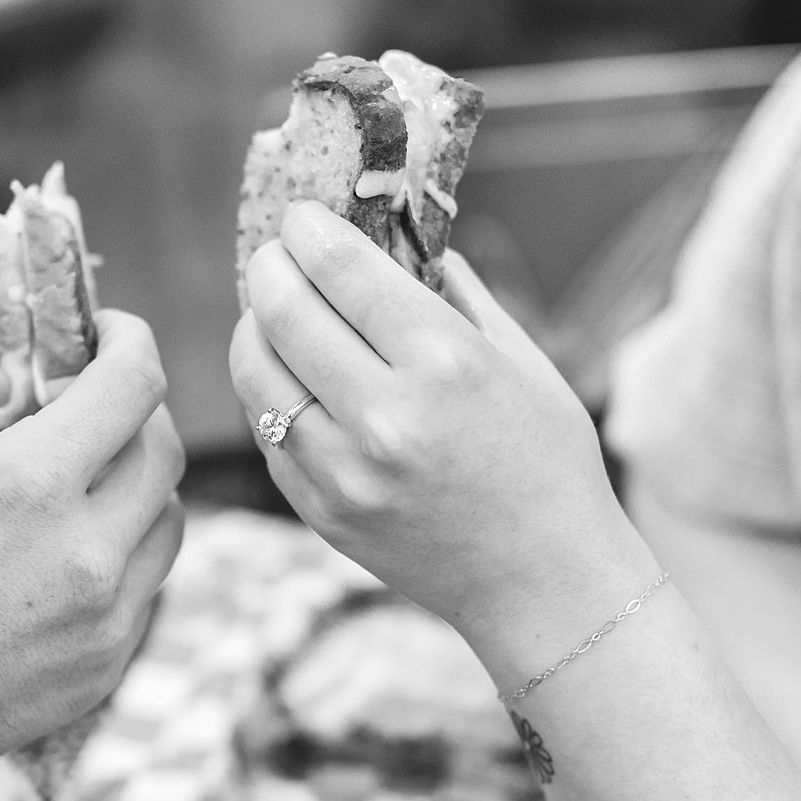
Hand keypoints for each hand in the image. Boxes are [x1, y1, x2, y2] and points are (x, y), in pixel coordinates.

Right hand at [0, 309, 185, 791]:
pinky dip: (119, 554)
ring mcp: (103, 622)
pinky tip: (62, 553)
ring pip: (167, 524)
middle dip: (135, 411)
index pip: (134, 385)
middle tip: (91, 405)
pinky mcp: (101, 671)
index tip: (113, 332)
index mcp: (31, 486)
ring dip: (136, 486)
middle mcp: (86, 554)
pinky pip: (142, 589)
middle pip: (164, 453)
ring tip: (78, 483)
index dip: (132, 340)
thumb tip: (16, 383)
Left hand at [228, 202, 654, 644]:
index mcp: (445, 365)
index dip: (310, 231)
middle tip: (273, 255)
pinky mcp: (320, 513)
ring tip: (270, 312)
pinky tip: (286, 376)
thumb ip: (453, 289)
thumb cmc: (546, 461)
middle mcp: (386, 418)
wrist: (544, 583)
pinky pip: (267, 432)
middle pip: (284, 314)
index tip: (301, 216)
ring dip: (254, 328)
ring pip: (256, 374)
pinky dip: (267, 392)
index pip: (344, 272)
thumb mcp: (522, 360)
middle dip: (270, 269)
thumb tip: (394, 229)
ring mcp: (344, 473)